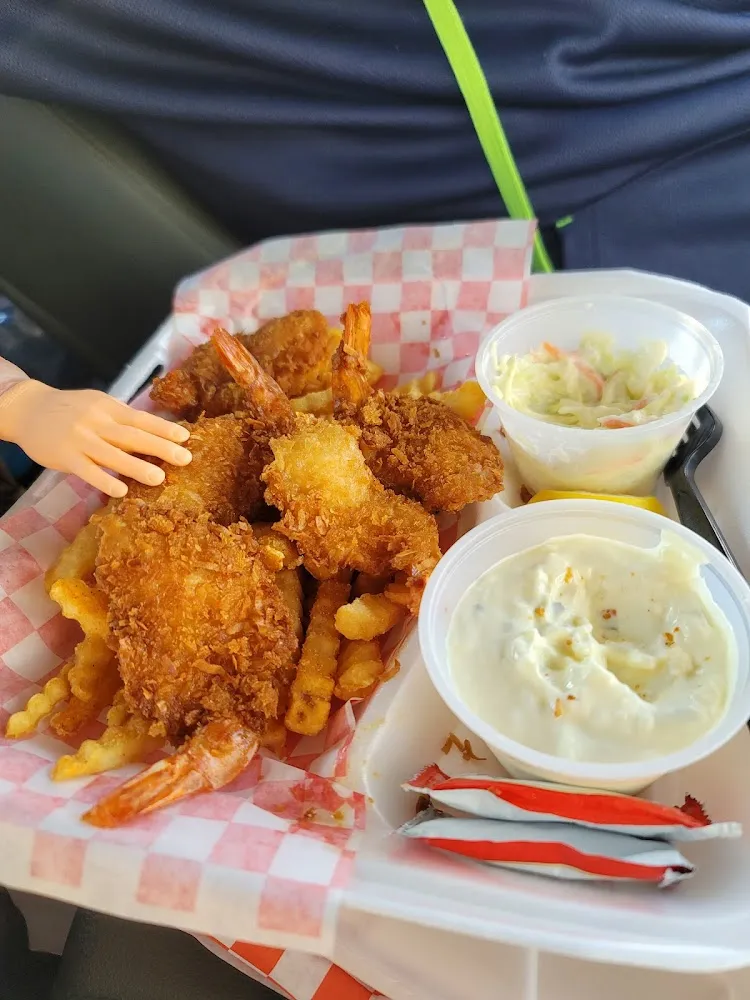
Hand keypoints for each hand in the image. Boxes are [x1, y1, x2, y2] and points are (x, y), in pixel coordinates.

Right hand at [0, 381, 191, 496]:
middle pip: (132, 436)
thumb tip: (155, 431)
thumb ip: (121, 417)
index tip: (186, 437)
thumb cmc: (69, 409)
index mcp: (107, 407)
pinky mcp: (65, 457)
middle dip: (161, 447)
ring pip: (112, 454)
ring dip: (137, 467)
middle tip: (185, 458)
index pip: (140, 419)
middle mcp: (96, 422)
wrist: (27, 409)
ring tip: (159, 478)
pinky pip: (88, 471)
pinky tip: (121, 490)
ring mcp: (80, 439)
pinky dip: (104, 480)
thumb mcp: (96, 404)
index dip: (163, 428)